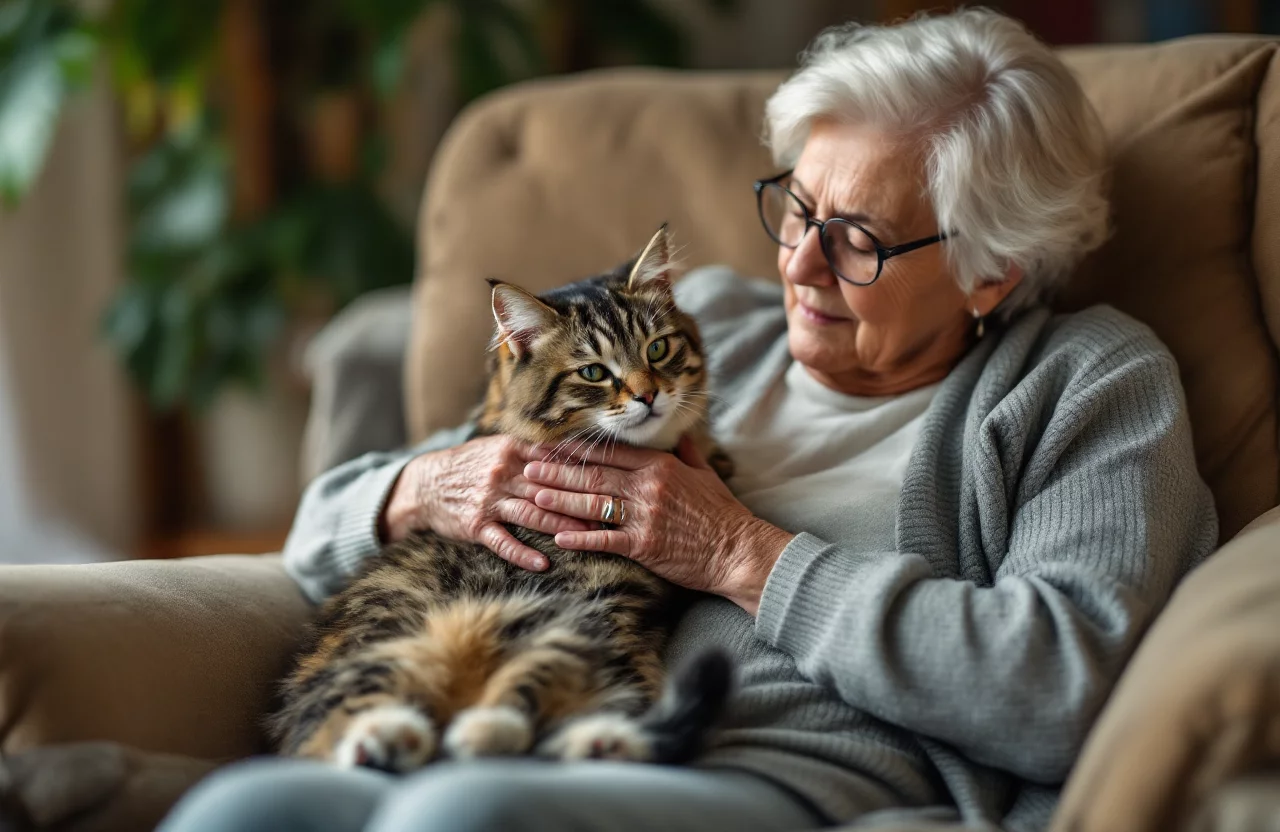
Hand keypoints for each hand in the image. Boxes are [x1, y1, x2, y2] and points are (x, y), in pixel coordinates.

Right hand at [381, 436, 593, 570]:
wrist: (426, 483)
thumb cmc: (469, 465)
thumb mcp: (497, 448)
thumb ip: (532, 451)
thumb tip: (572, 452)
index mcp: (511, 451)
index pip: (554, 461)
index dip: (582, 471)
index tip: (609, 479)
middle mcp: (502, 474)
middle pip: (549, 489)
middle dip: (581, 501)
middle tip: (610, 512)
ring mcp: (489, 501)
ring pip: (532, 514)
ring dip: (561, 526)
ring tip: (587, 538)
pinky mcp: (476, 525)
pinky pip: (503, 542)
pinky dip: (523, 554)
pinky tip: (543, 564)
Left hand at [525, 436, 793, 612]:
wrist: (737, 549)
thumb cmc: (722, 513)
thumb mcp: (705, 474)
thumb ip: (686, 453)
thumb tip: (679, 435)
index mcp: (660, 466)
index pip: (611, 453)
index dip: (578, 450)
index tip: (553, 446)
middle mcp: (648, 486)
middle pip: (593, 475)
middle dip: (557, 471)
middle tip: (528, 466)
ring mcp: (644, 515)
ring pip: (593, 504)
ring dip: (560, 500)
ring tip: (533, 496)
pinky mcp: (644, 545)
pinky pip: (605, 539)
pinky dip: (580, 539)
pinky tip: (558, 538)